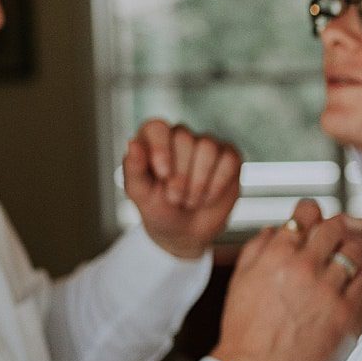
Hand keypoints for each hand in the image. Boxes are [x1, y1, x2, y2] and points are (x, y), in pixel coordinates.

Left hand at [123, 120, 243, 260]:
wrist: (185, 232)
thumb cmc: (159, 209)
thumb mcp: (140, 194)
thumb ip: (133, 168)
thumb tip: (132, 143)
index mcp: (152, 140)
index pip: (157, 128)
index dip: (161, 148)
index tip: (163, 174)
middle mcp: (180, 137)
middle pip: (184, 137)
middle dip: (181, 174)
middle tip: (175, 199)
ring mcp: (206, 145)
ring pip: (208, 147)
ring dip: (199, 181)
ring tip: (190, 200)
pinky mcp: (229, 157)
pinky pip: (229, 159)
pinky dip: (219, 183)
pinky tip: (209, 197)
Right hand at [209, 200, 361, 360]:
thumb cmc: (244, 324)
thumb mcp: (241, 277)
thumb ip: (260, 245)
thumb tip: (279, 227)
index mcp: (277, 254)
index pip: (307, 212)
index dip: (312, 212)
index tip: (313, 219)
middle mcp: (303, 266)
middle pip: (335, 227)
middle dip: (334, 229)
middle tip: (332, 238)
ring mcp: (326, 289)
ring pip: (354, 250)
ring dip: (351, 249)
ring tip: (344, 258)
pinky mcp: (343, 311)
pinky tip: (354, 278)